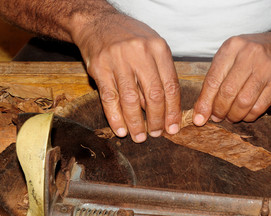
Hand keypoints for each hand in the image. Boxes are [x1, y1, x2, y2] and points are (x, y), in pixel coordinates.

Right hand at [73, 13, 180, 142]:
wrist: (97, 23)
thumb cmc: (130, 38)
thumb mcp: (152, 46)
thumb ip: (160, 73)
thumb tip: (164, 109)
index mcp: (158, 48)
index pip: (171, 86)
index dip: (173, 111)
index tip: (172, 127)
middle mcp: (140, 53)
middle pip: (154, 96)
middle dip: (156, 120)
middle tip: (156, 134)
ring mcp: (118, 60)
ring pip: (131, 100)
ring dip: (136, 123)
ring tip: (139, 137)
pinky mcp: (99, 68)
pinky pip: (109, 98)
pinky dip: (115, 117)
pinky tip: (120, 130)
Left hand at [193, 32, 270, 124]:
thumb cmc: (255, 53)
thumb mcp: (234, 54)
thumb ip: (217, 77)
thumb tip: (202, 108)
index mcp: (233, 47)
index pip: (213, 80)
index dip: (204, 102)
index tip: (199, 118)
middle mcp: (249, 55)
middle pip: (227, 93)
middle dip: (219, 110)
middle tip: (217, 117)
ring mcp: (267, 70)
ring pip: (242, 103)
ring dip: (233, 116)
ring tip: (230, 117)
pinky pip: (259, 108)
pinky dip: (248, 116)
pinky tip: (245, 115)